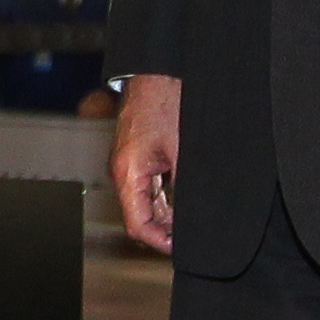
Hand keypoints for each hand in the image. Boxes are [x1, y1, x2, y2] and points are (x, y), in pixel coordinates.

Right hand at [112, 74, 180, 254]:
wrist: (159, 71)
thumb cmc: (168, 103)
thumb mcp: (184, 153)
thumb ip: (186, 190)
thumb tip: (196, 217)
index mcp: (128, 173)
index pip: (137, 225)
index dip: (160, 242)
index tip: (182, 248)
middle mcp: (123, 170)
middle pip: (139, 216)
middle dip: (165, 231)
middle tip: (192, 237)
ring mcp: (128, 162)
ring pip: (143, 202)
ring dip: (166, 215)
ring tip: (191, 222)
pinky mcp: (137, 154)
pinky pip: (146, 186)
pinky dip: (163, 198)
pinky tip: (183, 200)